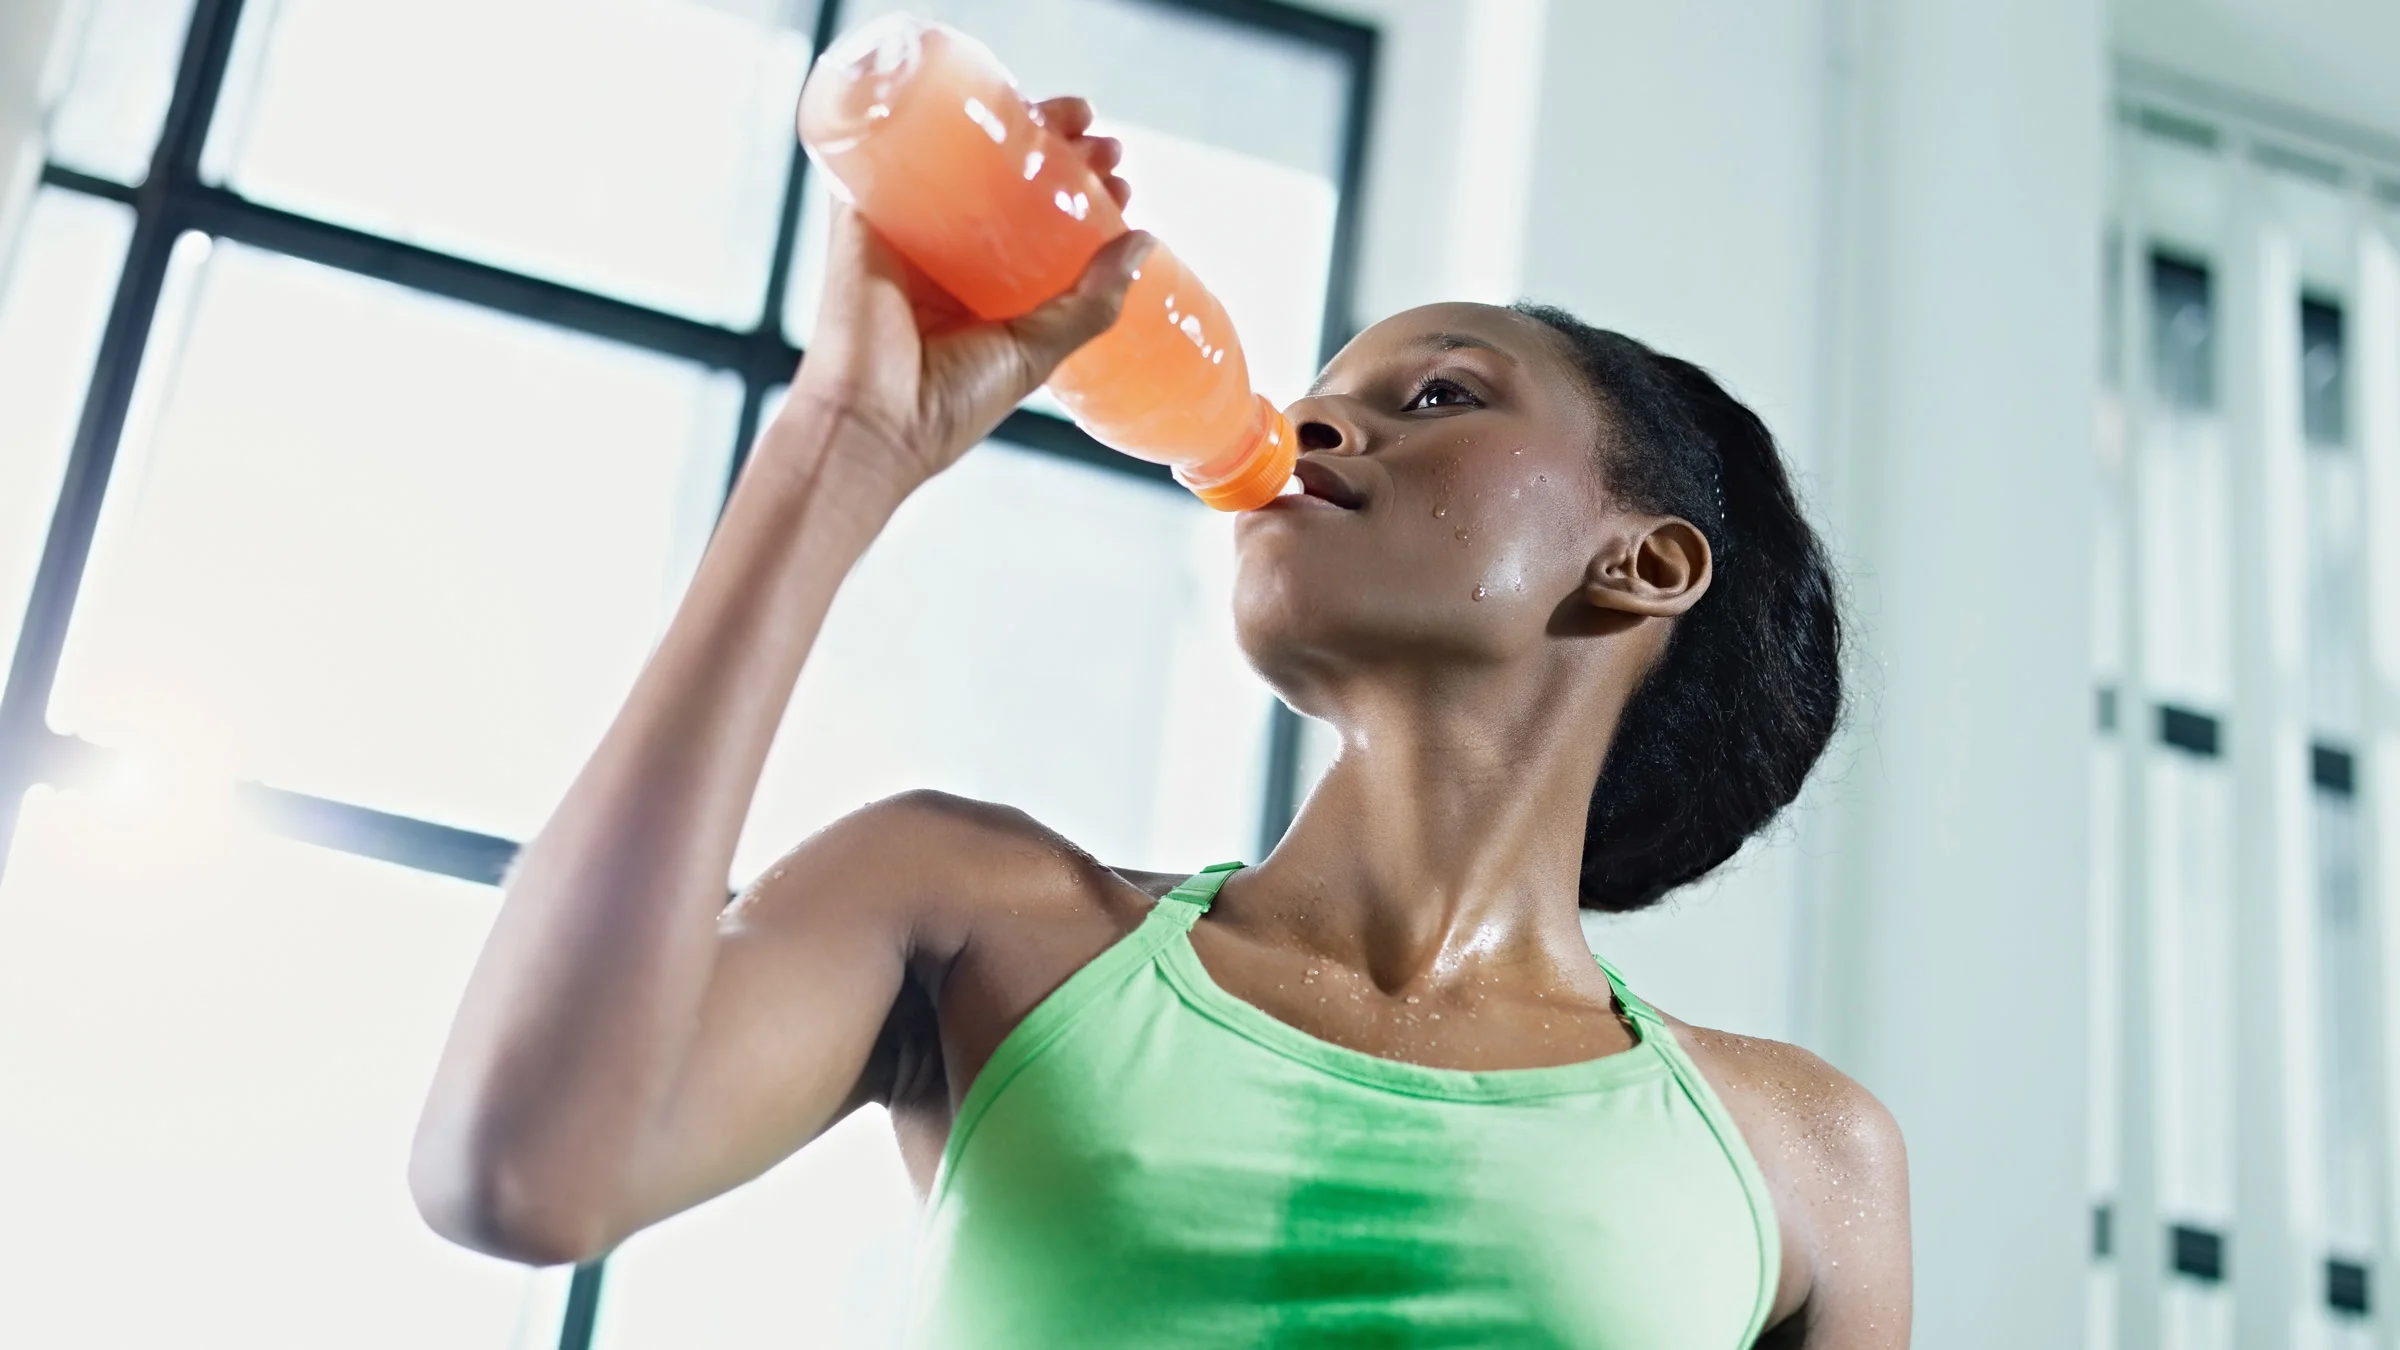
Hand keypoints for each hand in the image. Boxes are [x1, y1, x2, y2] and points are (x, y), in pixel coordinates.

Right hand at [782, 97, 1152, 493]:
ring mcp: (907, 232)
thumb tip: (1143, 241)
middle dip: (1062, 153)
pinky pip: (892, 154)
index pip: (1042, 225)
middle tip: (1104, 146)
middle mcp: (948, 257)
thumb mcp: (1038, 352)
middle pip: (1006, 183)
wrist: (875, 422)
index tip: (1122, 183)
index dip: (1084, 197)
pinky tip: (976, 98)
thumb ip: (1091, 303)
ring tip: (1072, 117)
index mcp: (986, 293)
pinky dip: (930, 120)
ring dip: (1014, 127)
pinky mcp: (863, 216)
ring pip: (962, 159)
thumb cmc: (948, 405)